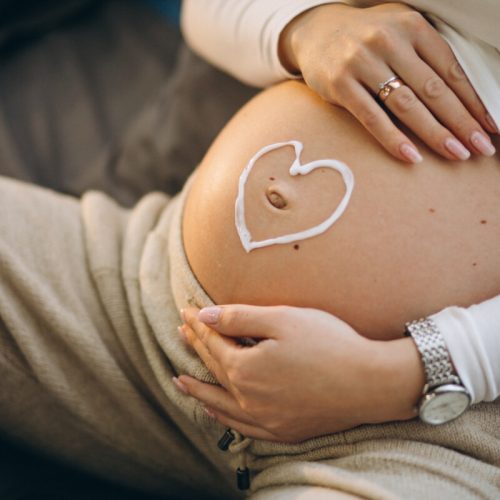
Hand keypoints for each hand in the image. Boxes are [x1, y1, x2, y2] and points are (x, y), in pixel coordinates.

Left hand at [176, 305, 424, 442]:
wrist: (370, 382)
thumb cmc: (329, 343)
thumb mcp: (282, 320)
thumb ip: (238, 318)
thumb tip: (203, 316)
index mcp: (246, 369)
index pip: (214, 342)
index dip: (199, 325)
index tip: (187, 311)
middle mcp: (249, 399)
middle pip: (216, 369)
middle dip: (197, 347)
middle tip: (182, 332)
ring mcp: (266, 420)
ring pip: (221, 403)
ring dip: (200, 389)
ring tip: (180, 381)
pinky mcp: (283, 431)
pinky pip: (242, 427)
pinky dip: (223, 418)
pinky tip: (215, 413)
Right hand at [279, 3, 496, 162]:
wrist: (316, 31)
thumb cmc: (366, 38)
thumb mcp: (400, 34)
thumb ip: (425, 57)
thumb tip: (460, 100)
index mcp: (412, 26)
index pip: (450, 70)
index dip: (472, 101)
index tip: (488, 128)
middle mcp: (390, 40)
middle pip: (433, 89)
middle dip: (460, 122)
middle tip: (480, 148)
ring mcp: (363, 62)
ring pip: (406, 105)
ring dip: (434, 133)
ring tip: (455, 153)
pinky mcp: (341, 84)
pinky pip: (372, 117)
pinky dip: (393, 138)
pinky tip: (412, 156)